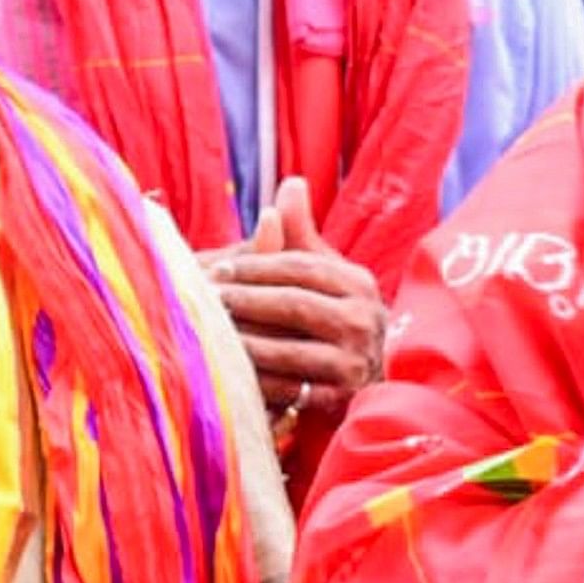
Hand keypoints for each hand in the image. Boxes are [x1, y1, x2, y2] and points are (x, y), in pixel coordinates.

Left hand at [206, 177, 388, 420]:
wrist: (380, 380)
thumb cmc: (341, 319)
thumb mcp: (330, 276)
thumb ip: (303, 234)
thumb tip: (290, 182)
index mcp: (358, 284)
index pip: (300, 266)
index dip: (254, 266)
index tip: (217, 269)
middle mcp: (363, 321)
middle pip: (292, 304)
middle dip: (243, 300)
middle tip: (202, 298)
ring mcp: (353, 362)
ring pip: (286, 350)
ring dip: (241, 341)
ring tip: (205, 333)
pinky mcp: (340, 400)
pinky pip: (287, 390)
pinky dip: (254, 381)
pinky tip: (227, 372)